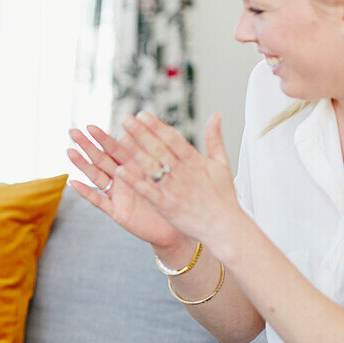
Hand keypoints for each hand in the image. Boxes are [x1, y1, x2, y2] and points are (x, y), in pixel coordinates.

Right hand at [67, 123, 183, 249]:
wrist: (177, 227)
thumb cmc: (174, 198)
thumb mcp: (167, 171)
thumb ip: (157, 152)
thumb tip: (146, 130)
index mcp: (135, 166)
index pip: (115, 149)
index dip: (103, 138)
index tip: (91, 127)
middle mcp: (123, 178)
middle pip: (101, 159)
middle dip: (87, 146)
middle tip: (73, 131)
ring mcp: (118, 195)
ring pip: (97, 176)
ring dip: (83, 164)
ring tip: (70, 151)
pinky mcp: (118, 212)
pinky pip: (99, 201)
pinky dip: (87, 193)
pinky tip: (74, 183)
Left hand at [113, 112, 243, 247]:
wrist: (224, 227)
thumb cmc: (223, 196)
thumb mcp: (222, 164)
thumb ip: (215, 139)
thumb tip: (216, 115)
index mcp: (196, 161)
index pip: (173, 139)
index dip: (156, 126)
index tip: (142, 115)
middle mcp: (184, 173)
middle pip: (159, 149)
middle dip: (142, 134)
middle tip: (126, 120)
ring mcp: (174, 189)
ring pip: (151, 167)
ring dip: (134, 153)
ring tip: (118, 139)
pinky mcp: (166, 206)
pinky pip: (147, 191)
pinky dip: (134, 181)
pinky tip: (119, 171)